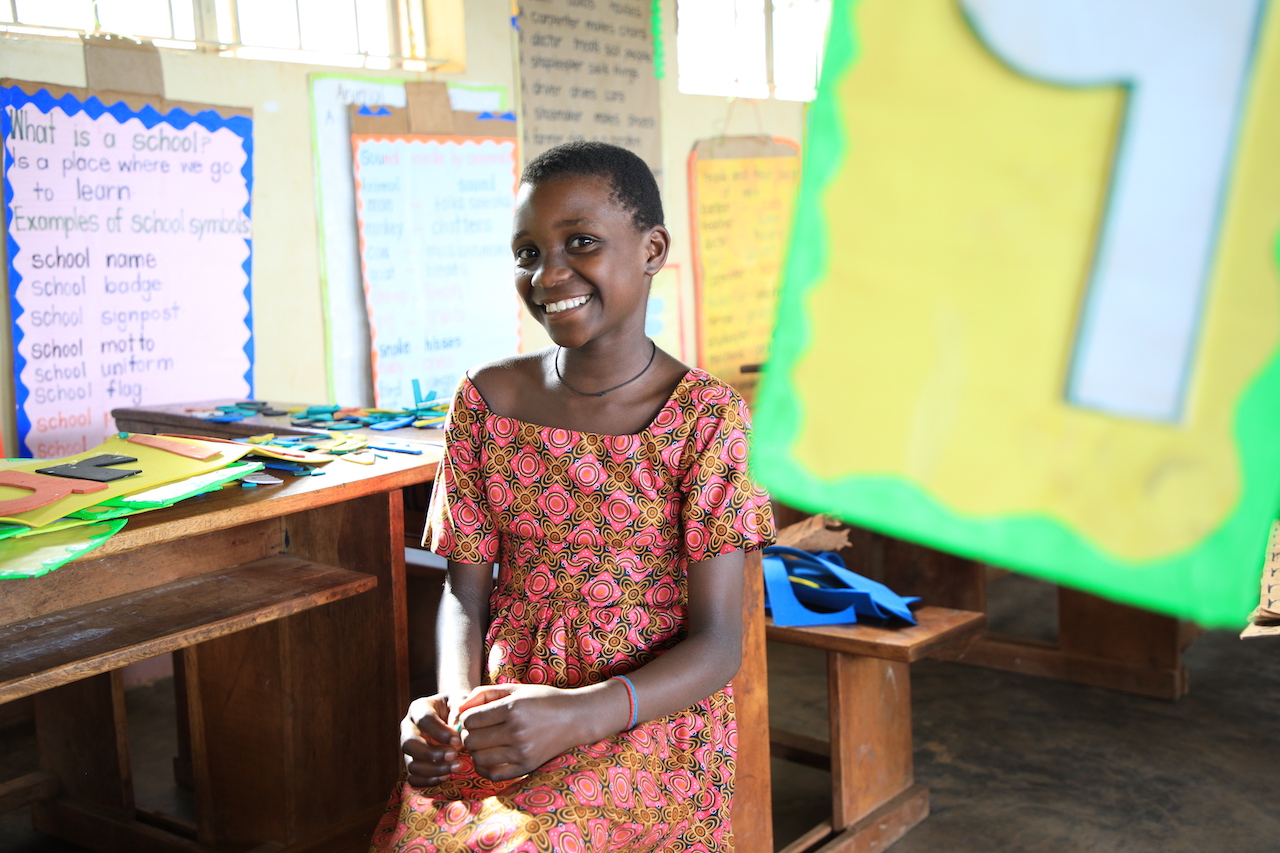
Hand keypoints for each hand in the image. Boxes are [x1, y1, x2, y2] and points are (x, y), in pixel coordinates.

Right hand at [400, 694, 463, 786]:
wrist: (456, 717)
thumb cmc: (459, 707)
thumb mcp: (461, 701)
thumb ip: (460, 709)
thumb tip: (457, 728)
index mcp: (419, 708)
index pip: (424, 720)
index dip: (440, 732)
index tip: (457, 739)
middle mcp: (408, 728)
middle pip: (409, 743)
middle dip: (432, 753)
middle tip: (454, 755)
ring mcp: (409, 749)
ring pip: (411, 763)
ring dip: (433, 769)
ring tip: (455, 767)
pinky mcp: (412, 764)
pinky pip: (413, 778)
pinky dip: (428, 781)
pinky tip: (446, 776)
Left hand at [456, 683, 604, 781]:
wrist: (575, 718)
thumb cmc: (543, 700)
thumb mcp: (515, 689)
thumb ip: (483, 694)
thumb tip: (458, 710)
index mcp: (512, 709)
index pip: (469, 720)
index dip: (466, 718)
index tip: (475, 717)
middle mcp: (516, 731)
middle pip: (470, 740)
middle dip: (468, 735)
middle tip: (478, 731)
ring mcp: (522, 752)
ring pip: (478, 758)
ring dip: (476, 751)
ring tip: (485, 743)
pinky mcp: (526, 767)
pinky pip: (492, 774)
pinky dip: (485, 767)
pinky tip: (491, 756)